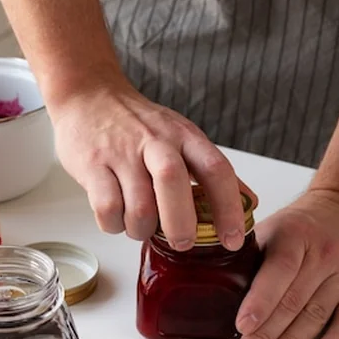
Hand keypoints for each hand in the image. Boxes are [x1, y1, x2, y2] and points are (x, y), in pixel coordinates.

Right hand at [50, 77, 246, 249]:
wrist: (88, 96)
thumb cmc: (137, 124)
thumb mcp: (180, 135)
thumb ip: (211, 169)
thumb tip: (250, 201)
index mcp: (183, 135)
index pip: (216, 169)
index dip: (229, 207)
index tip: (233, 238)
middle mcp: (155, 141)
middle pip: (174, 183)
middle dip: (181, 224)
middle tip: (183, 242)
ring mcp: (121, 153)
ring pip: (139, 206)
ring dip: (142, 229)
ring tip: (141, 227)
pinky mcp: (92, 165)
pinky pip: (107, 209)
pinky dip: (114, 225)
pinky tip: (117, 220)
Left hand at [232, 189, 338, 338]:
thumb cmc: (301, 224)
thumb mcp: (272, 226)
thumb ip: (249, 254)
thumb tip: (211, 286)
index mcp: (294, 235)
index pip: (278, 271)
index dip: (260, 301)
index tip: (242, 326)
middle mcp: (322, 254)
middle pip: (292, 302)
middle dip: (265, 336)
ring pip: (315, 314)